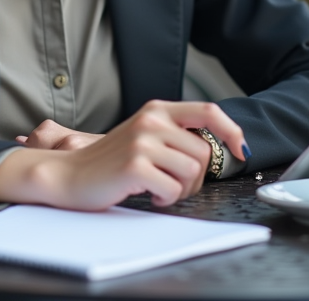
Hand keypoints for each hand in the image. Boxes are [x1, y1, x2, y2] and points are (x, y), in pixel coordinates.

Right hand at [0, 100, 246, 209]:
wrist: (69, 176)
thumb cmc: (109, 162)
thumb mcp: (143, 136)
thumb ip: (174, 134)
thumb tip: (219, 145)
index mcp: (156, 110)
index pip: (208, 112)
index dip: (231, 131)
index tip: (240, 151)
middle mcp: (151, 121)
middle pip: (204, 152)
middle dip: (197, 177)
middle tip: (174, 184)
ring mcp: (143, 142)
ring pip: (192, 172)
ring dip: (181, 190)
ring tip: (158, 189)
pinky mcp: (135, 166)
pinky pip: (173, 189)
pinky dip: (166, 199)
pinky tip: (149, 195)